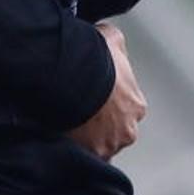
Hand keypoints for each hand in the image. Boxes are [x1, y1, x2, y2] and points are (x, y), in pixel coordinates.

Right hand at [67, 21, 145, 159]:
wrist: (74, 75)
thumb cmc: (95, 59)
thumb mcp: (112, 39)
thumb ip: (115, 45)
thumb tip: (110, 41)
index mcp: (136, 105)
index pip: (125, 109)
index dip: (107, 103)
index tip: (92, 98)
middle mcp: (128, 130)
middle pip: (113, 132)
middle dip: (98, 125)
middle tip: (77, 112)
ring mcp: (108, 145)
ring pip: (96, 146)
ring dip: (84, 139)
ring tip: (63, 124)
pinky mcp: (88, 154)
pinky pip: (78, 155)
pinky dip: (70, 148)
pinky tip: (57, 135)